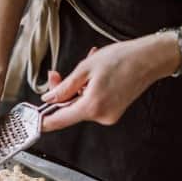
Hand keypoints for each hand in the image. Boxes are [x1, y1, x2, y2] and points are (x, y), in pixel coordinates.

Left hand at [40, 34, 178, 130]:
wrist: (150, 59)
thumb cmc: (122, 59)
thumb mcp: (86, 68)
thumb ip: (64, 87)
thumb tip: (48, 99)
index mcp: (92, 106)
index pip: (59, 120)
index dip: (43, 121)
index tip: (31, 121)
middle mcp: (101, 116)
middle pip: (69, 111)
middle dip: (60, 94)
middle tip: (56, 75)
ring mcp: (108, 116)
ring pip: (80, 106)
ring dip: (76, 89)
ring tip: (86, 68)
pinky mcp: (113, 112)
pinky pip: (92, 104)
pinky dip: (87, 91)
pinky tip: (93, 76)